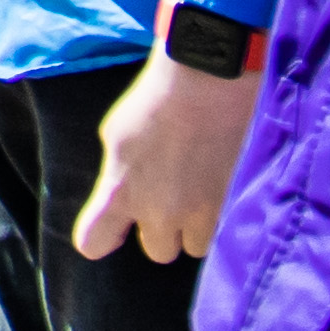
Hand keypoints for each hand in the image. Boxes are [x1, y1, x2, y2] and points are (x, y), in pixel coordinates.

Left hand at [72, 44, 262, 263]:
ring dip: (197, 226)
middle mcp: (159, 212)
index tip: (115, 226)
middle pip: (158, 250)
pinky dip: (225, 215)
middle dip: (163, 229)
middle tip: (171, 195)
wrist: (210, 80)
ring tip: (201, 190)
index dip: (102, 236)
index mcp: (120, 192)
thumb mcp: (117, 135)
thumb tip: (119, 195)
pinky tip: (223, 185)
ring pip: (197, 245)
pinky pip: (228, 230)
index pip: (93, 244)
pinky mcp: (235, 205)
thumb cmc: (157, 99)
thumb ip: (116, 175)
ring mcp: (201, 213)